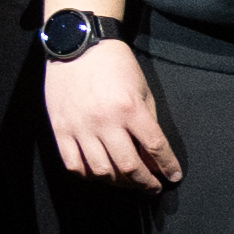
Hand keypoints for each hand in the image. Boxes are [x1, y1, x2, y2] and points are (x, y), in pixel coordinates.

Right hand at [46, 41, 179, 189]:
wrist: (78, 46)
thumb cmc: (115, 66)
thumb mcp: (141, 90)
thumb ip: (148, 123)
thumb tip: (152, 155)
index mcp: (130, 108)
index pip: (155, 147)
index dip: (167, 167)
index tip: (172, 177)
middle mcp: (105, 121)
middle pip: (129, 166)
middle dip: (145, 182)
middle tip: (152, 187)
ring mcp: (80, 127)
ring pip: (102, 171)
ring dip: (119, 183)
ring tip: (128, 183)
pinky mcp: (60, 129)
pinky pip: (73, 164)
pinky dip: (88, 176)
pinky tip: (99, 174)